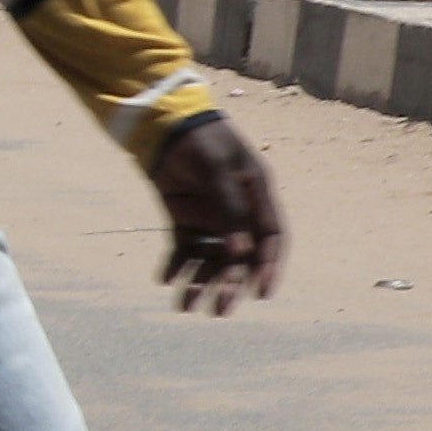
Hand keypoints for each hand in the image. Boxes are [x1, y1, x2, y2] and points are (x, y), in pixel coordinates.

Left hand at [151, 117, 284, 314]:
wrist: (160, 120)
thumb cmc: (198, 137)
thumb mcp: (217, 166)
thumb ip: (228, 207)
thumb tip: (238, 253)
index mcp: (257, 195)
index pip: (271, 239)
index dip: (269, 267)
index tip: (262, 293)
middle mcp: (237, 210)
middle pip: (238, 256)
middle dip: (229, 284)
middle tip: (219, 311)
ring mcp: (209, 215)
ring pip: (209, 256)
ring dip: (199, 281)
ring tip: (184, 306)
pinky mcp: (183, 215)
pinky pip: (182, 246)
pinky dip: (175, 264)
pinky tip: (164, 280)